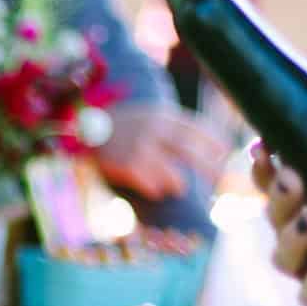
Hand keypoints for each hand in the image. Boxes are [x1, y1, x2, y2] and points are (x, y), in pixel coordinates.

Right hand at [94, 102, 229, 200]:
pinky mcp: (127, 165)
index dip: (215, 144)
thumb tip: (205, 146)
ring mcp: (141, 148)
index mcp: (163, 115)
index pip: (199, 129)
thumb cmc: (120, 125)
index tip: (225, 154)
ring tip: (179, 187)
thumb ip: (172, 127)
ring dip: (179, 184)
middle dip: (209, 170)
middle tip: (218, 180)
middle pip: (192, 154)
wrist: (81, 127)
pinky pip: (151, 185)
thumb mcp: (147, 115)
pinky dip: (156, 190)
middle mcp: (155, 129)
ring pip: (173, 175)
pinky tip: (155, 191)